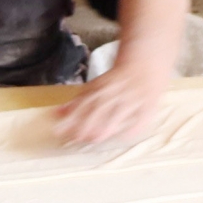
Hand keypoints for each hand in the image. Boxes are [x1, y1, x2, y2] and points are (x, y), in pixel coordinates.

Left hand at [52, 63, 169, 145]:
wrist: (145, 63)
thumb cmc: (115, 81)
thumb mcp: (94, 87)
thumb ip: (75, 102)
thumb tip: (54, 115)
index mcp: (100, 88)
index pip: (83, 105)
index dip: (71, 119)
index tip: (60, 132)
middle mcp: (115, 92)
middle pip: (98, 109)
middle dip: (86, 125)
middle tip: (78, 139)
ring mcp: (132, 98)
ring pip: (118, 113)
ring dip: (105, 127)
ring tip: (95, 139)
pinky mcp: (148, 104)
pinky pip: (141, 117)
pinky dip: (132, 127)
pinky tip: (123, 137)